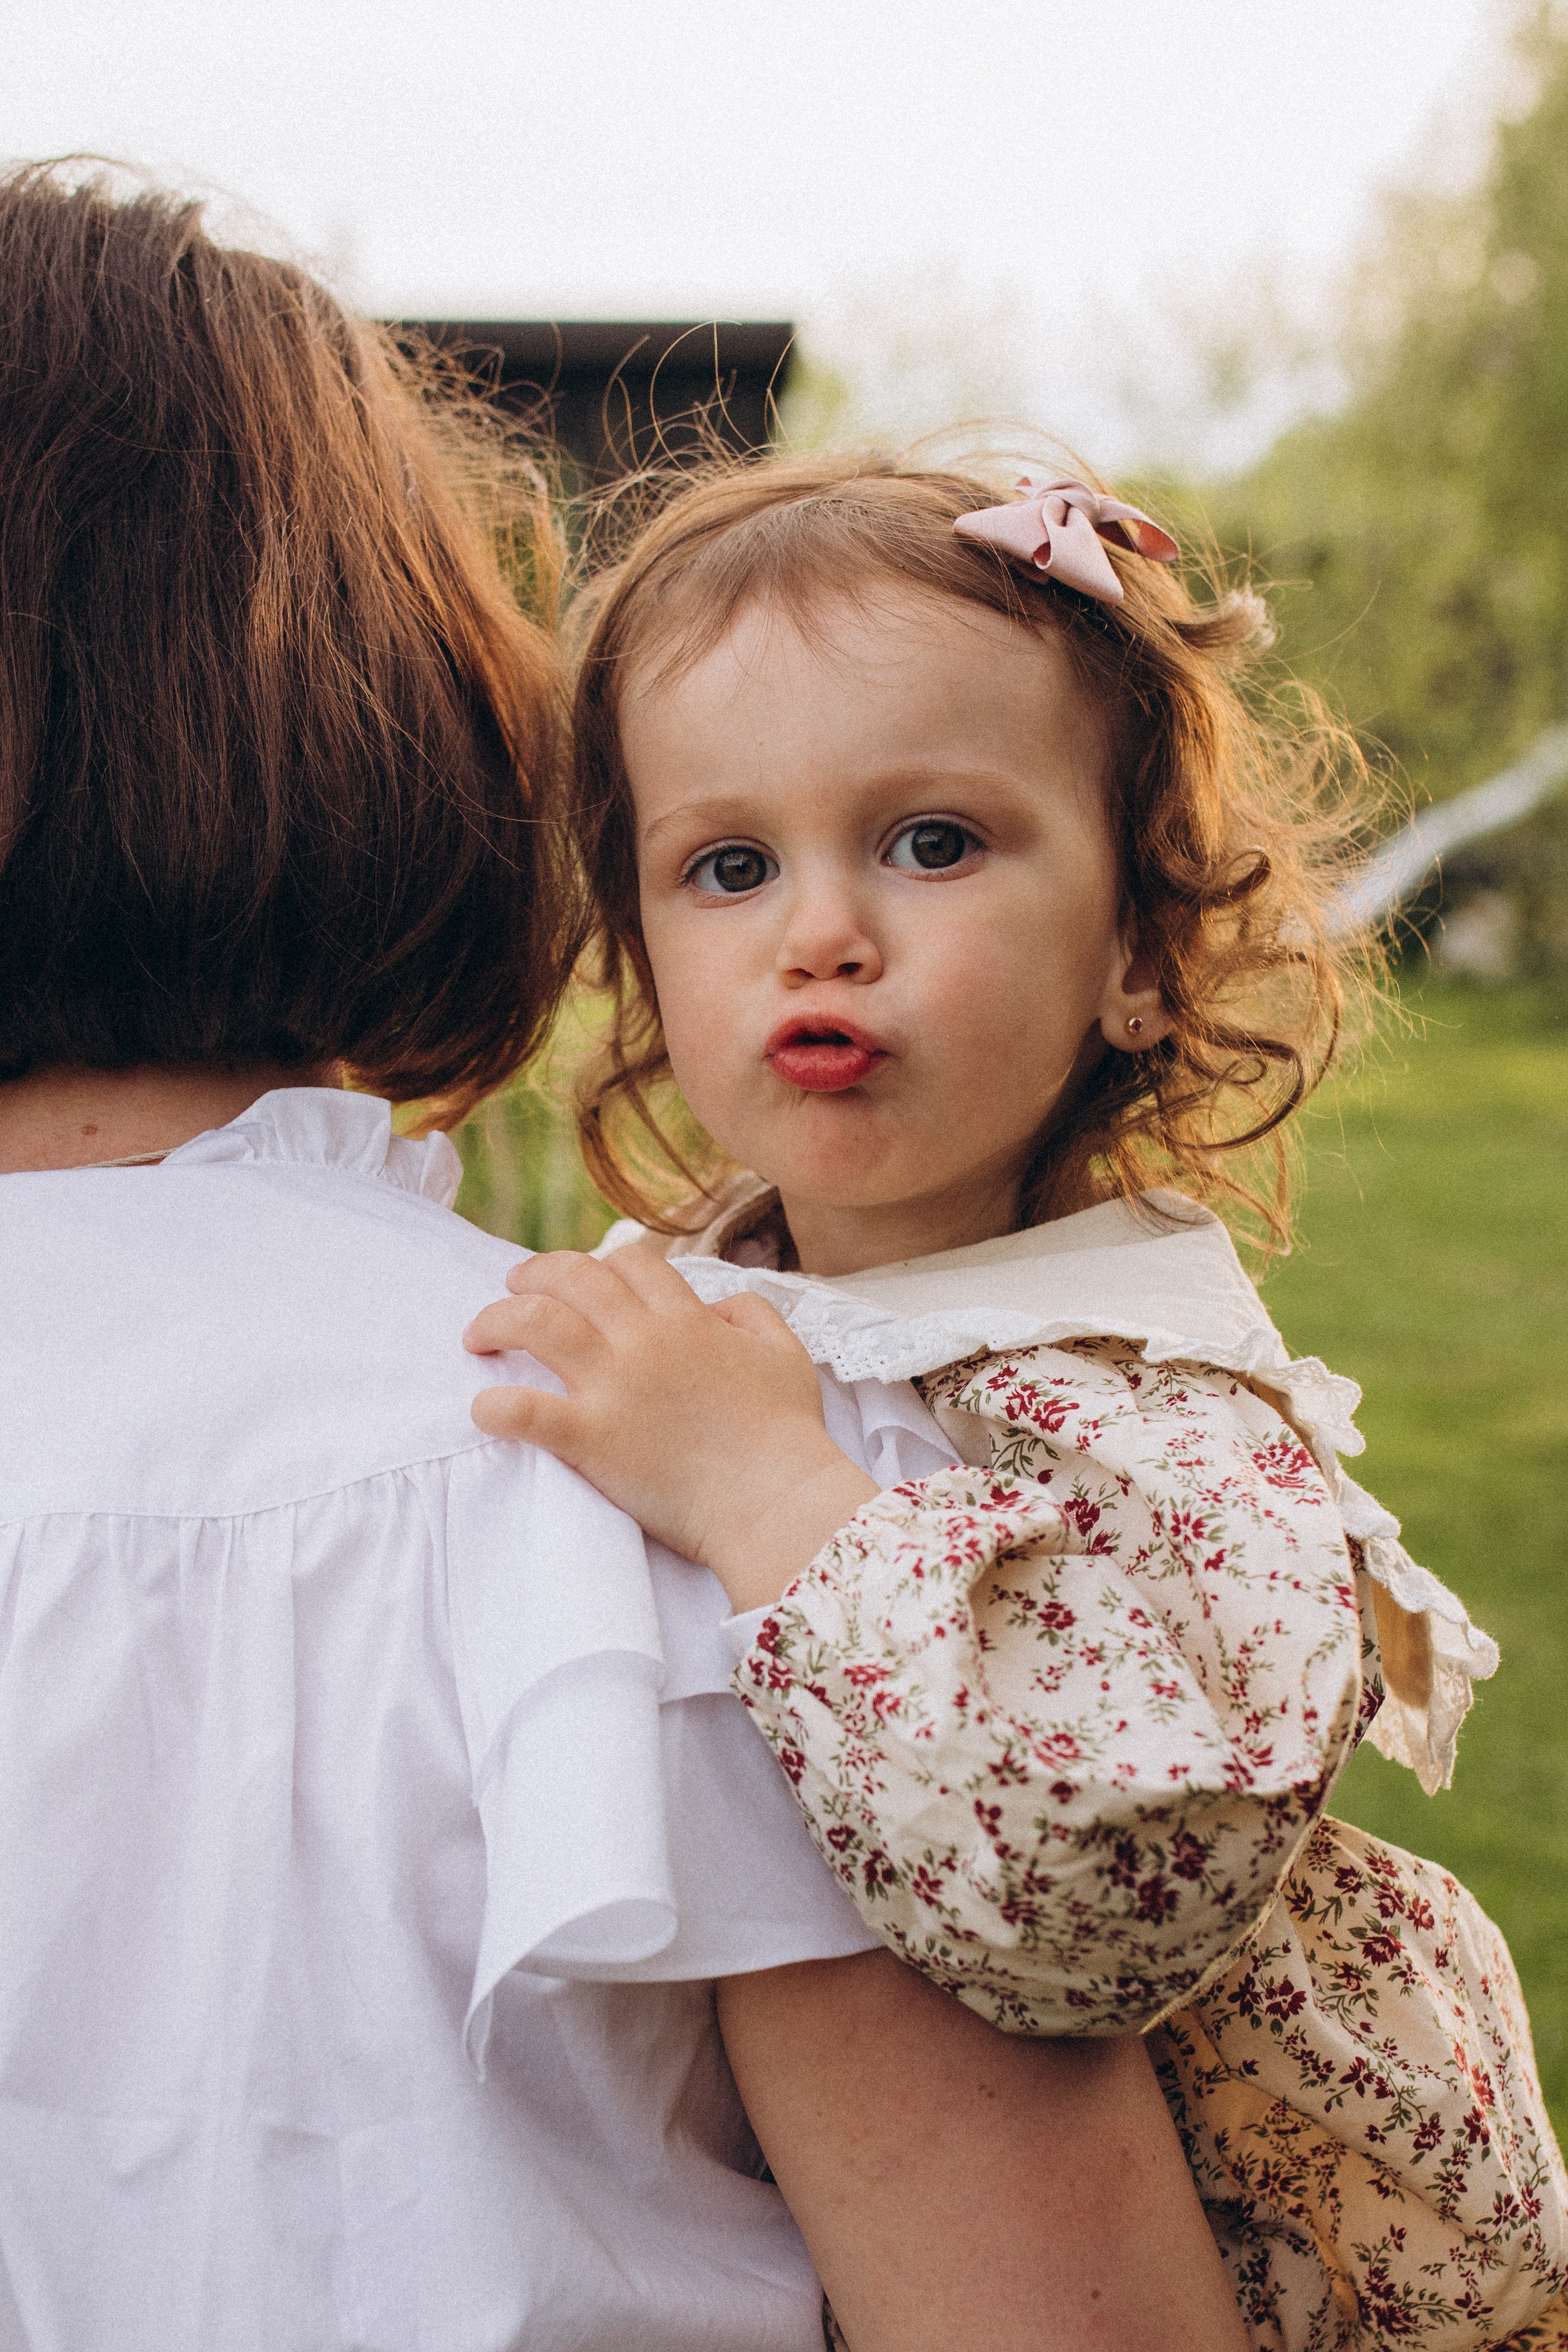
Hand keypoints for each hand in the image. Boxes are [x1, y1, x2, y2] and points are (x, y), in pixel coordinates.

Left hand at [464, 1247, 878, 1612]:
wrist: (775, 1500)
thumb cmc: (787, 1434)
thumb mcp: (786, 1354)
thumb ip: (751, 1314)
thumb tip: (718, 1305)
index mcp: (687, 1320)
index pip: (632, 1264)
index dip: (603, 1264)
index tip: (586, 1281)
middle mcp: (643, 1340)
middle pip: (573, 1277)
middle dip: (534, 1273)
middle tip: (511, 1287)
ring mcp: (613, 1387)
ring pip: (536, 1324)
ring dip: (497, 1321)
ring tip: (478, 1337)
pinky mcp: (591, 1438)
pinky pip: (525, 1411)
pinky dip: (495, 1407)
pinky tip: (483, 1409)